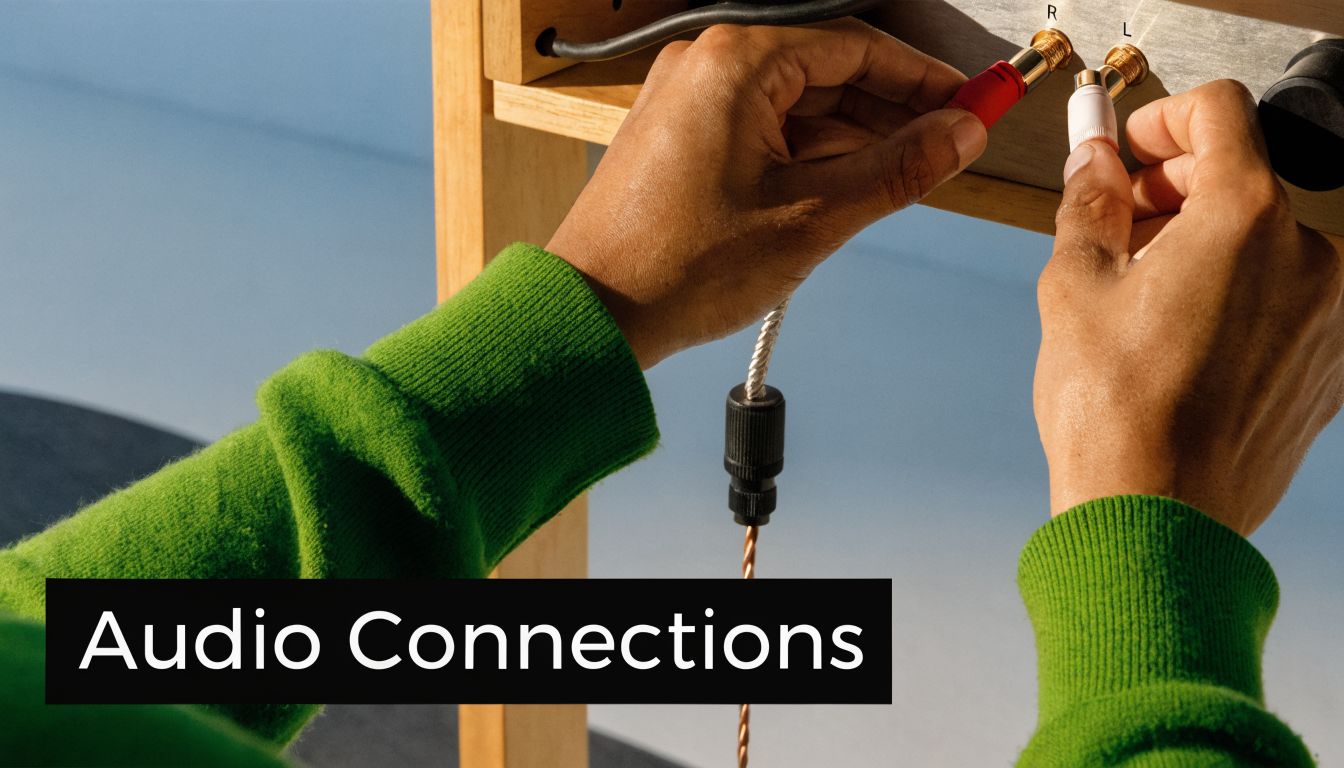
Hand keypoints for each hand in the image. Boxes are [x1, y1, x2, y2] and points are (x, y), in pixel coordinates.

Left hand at [547, 19, 985, 367]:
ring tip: (904, 177)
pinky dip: (809, 154)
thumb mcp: (812, 217)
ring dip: (852, 137)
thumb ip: (897, 168)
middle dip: (891, 110)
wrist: (594, 314)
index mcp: (736, 63)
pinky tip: (846, 187)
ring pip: (797, 104)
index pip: (857, 46)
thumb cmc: (676, 267)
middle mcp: (707, 66)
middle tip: (947, 145)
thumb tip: (960, 134)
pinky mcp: (681, 137)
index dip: (923, 78)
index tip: (970, 101)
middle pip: (827, 71)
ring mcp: (689, 100)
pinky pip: (763, 128)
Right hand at [1035, 80, 1343, 534]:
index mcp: (1246, 217)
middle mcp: (1309, 255)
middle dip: (1174, 187)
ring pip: (1261, 241)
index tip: (1126, 149)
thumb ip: (1088, 203)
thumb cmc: (1116, 413)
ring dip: (1201, 243)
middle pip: (1243, 177)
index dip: (1159, 119)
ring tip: (1138, 291)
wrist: (1157, 520)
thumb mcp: (1074, 286)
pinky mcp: (1328, 364)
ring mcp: (1329, 315)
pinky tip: (1176, 333)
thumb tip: (1092, 161)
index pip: (1219, 111)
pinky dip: (1234, 292)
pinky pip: (1282, 297)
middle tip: (1116, 222)